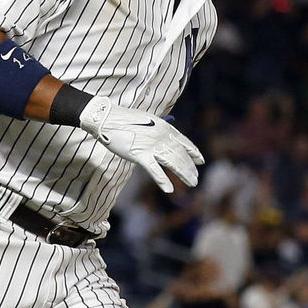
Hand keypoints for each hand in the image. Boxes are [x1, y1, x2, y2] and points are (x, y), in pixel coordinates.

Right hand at [79, 96, 203, 192]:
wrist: (107, 118)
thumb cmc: (125, 119)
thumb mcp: (148, 120)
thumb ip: (159, 129)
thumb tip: (166, 136)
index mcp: (164, 127)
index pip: (183, 141)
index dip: (193, 152)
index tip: (200, 161)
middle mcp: (161, 136)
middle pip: (180, 154)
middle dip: (190, 167)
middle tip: (195, 178)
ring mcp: (151, 146)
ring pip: (173, 162)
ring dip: (184, 174)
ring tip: (192, 183)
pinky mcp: (139, 155)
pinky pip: (154, 170)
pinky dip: (162, 180)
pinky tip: (169, 189)